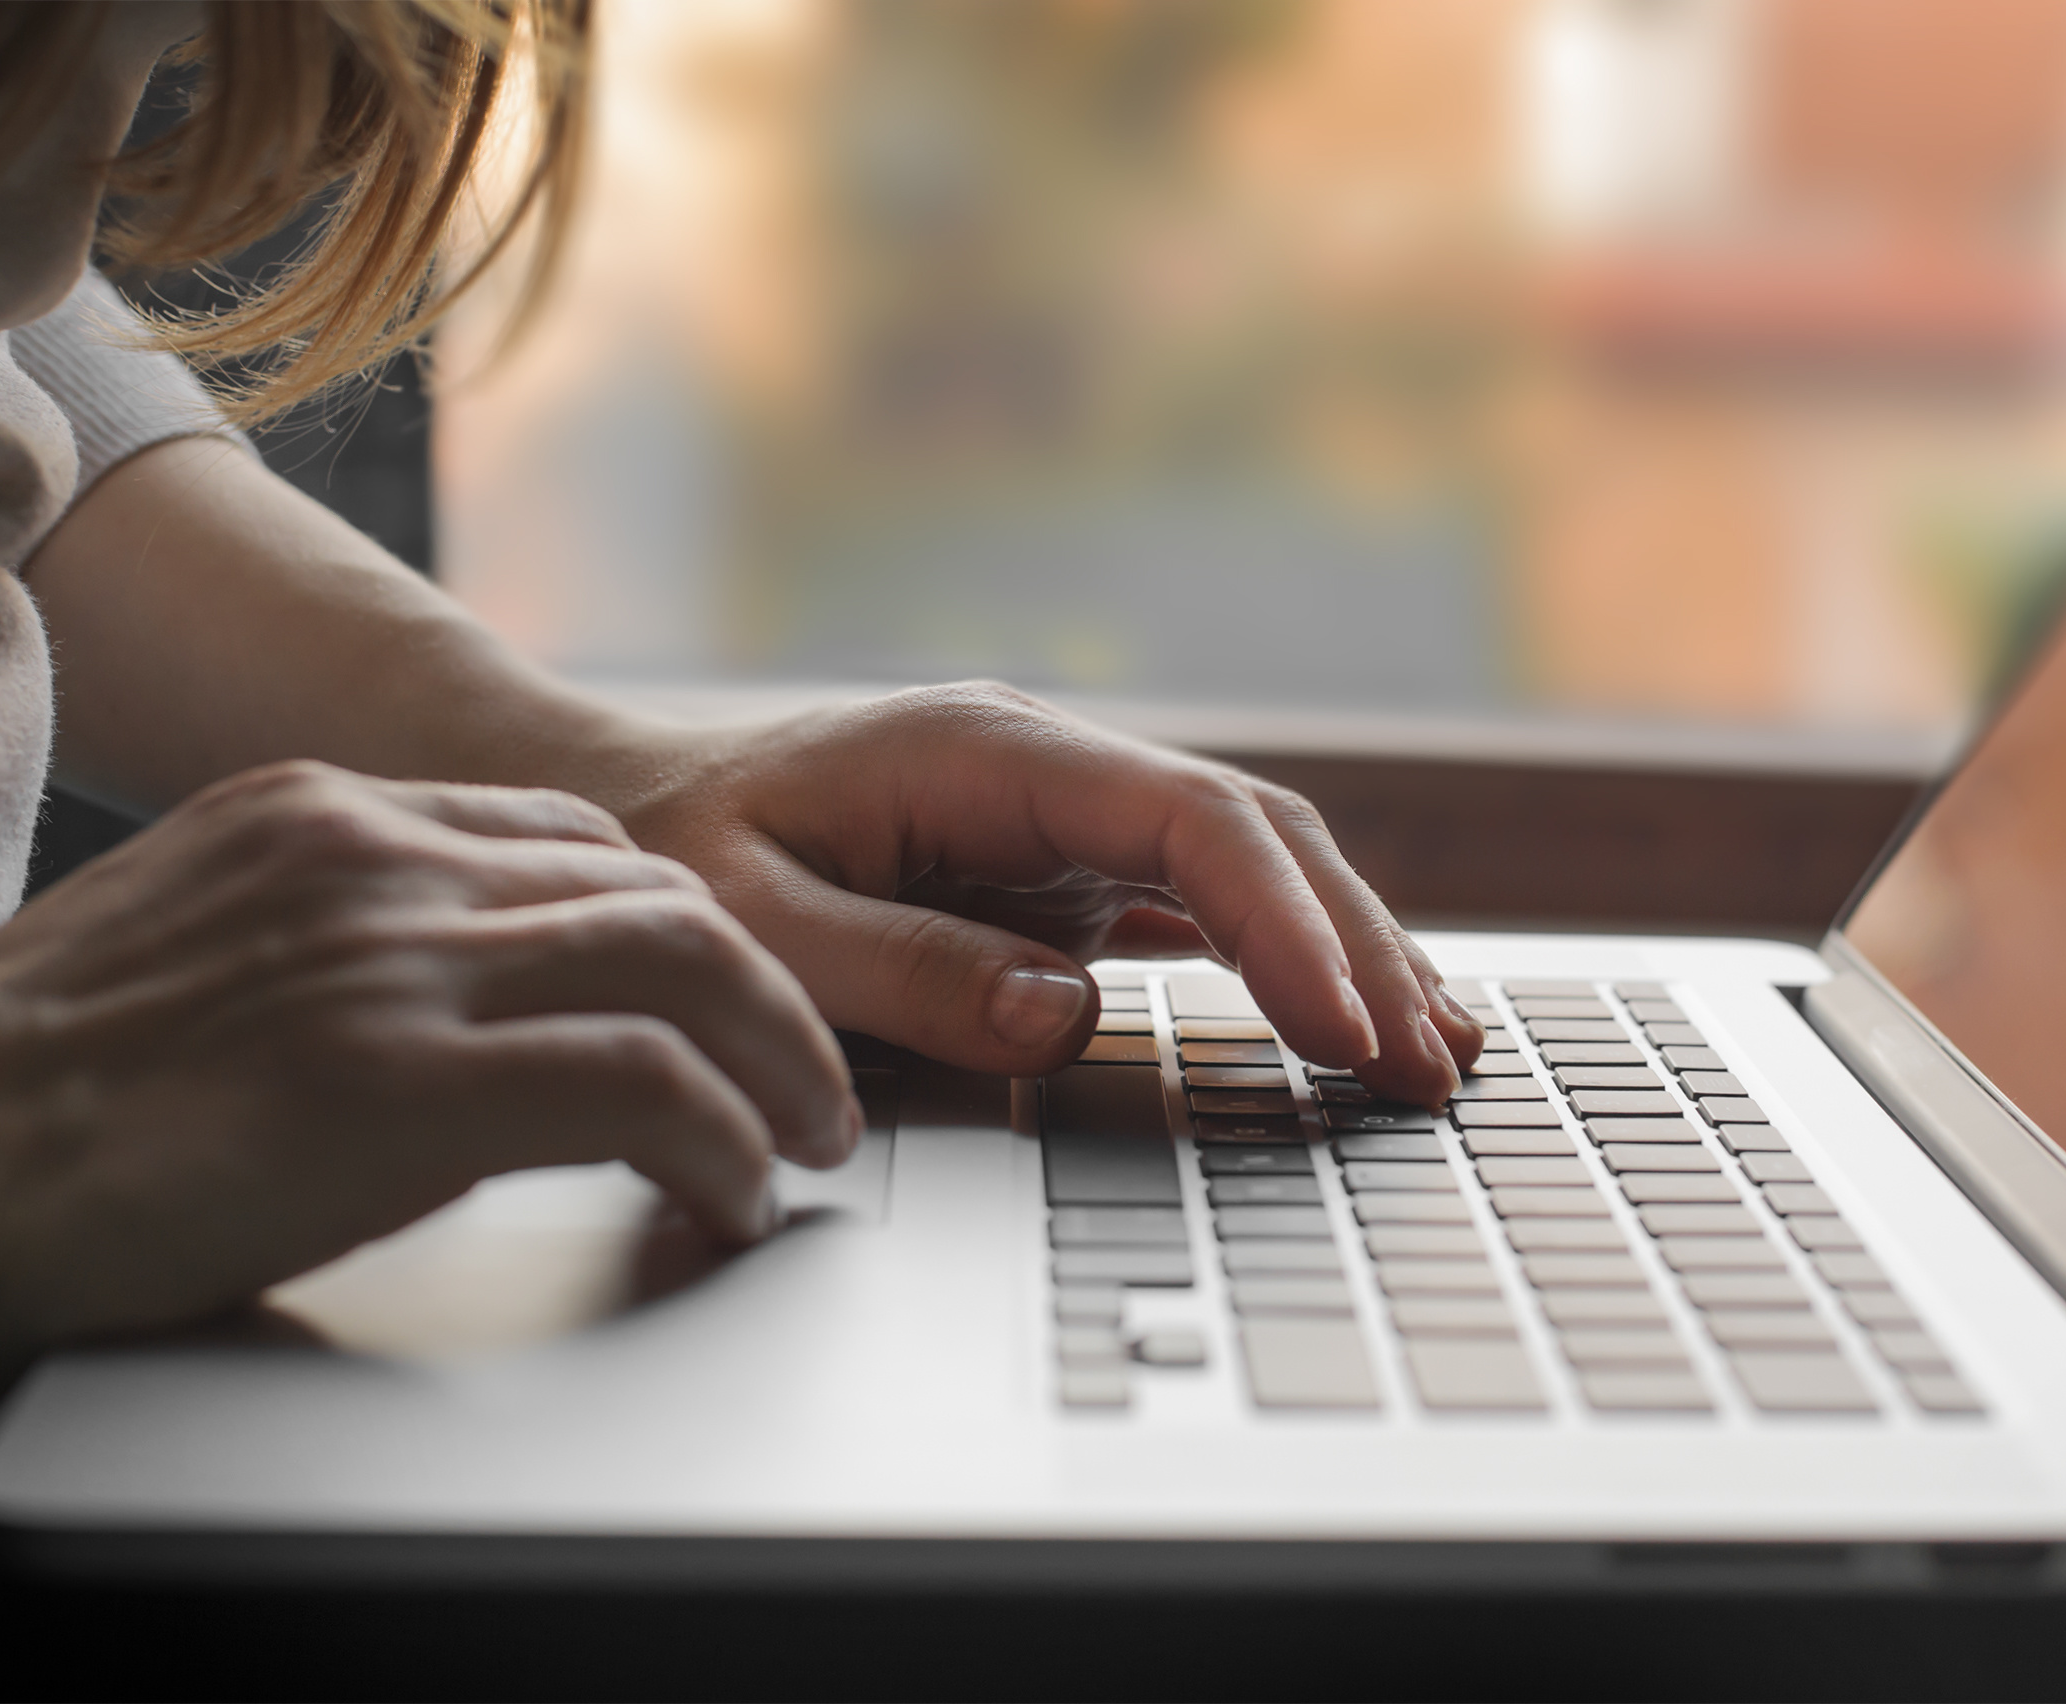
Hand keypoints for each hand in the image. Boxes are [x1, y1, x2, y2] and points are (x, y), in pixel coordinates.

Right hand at [0, 761, 850, 1421]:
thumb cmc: (26, 1084)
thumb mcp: (200, 941)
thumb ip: (331, 936)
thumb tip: (445, 1009)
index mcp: (326, 814)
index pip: (575, 836)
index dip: (682, 923)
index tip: (724, 997)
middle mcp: (378, 859)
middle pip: (661, 890)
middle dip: (767, 992)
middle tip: (811, 1083)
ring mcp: (395, 960)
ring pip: (686, 963)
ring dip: (781, 1064)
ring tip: (804, 1142)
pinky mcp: (401, 1081)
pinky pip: (640, 1084)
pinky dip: (721, 1141)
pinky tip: (730, 1195)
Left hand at [603, 684, 1482, 1101]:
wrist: (630, 810)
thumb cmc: (674, 860)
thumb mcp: (748, 923)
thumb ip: (900, 970)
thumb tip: (1065, 1013)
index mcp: (987, 750)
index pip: (1190, 823)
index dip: (1284, 922)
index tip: (1341, 1027)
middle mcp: (1052, 770)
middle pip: (1257, 837)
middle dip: (1356, 948)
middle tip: (1429, 1069)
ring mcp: (1069, 819)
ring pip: (1255, 867)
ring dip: (1349, 955)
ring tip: (1435, 1056)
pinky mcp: (1068, 874)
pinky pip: (1212, 906)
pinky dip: (1293, 960)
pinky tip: (1355, 1021)